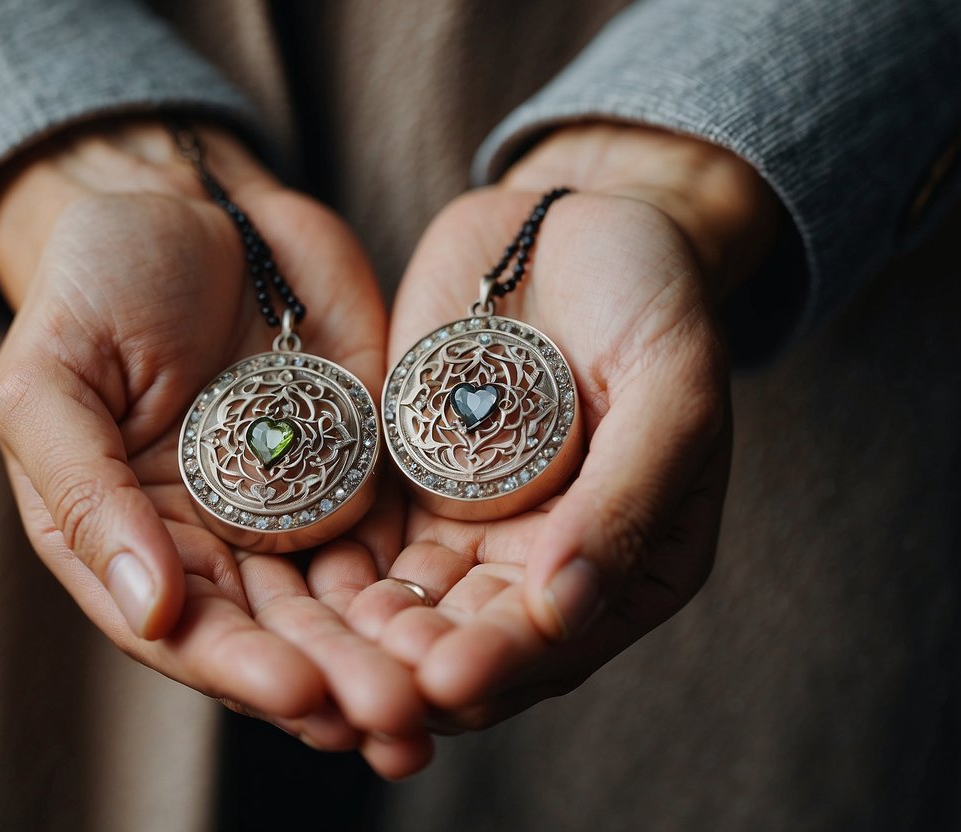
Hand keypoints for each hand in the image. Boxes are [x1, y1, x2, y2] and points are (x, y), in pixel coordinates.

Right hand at [0, 121, 427, 774]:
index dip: (241, 667)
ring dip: (394, 652)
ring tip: (443, 692)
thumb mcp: (50, 377)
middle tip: (395, 717)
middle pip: (282, 634)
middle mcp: (218, 545)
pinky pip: (402, 535)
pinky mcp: (364, 469)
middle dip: (337, 678)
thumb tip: (147, 610)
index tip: (300, 692)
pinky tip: (476, 614)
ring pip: (350, 604)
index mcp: (134, 540)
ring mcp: (297, 509)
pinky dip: (433, 579)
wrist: (194, 207)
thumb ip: (84, 490)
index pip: (187, 630)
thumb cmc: (96, 282)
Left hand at [348, 123, 779, 735]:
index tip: (444, 679)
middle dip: (415, 674)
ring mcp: (473, 531)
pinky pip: (367, 549)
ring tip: (311, 660)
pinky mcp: (411, 489)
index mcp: (630, 566)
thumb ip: (626, 501)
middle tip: (357, 697)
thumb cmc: (649, 297)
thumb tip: (563, 613)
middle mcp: (545, 567)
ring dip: (362, 643)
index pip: (558, 642)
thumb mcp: (671, 389)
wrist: (572, 221)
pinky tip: (290, 597)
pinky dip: (334, 580)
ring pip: (412, 611)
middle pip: (473, 644)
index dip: (501, 666)